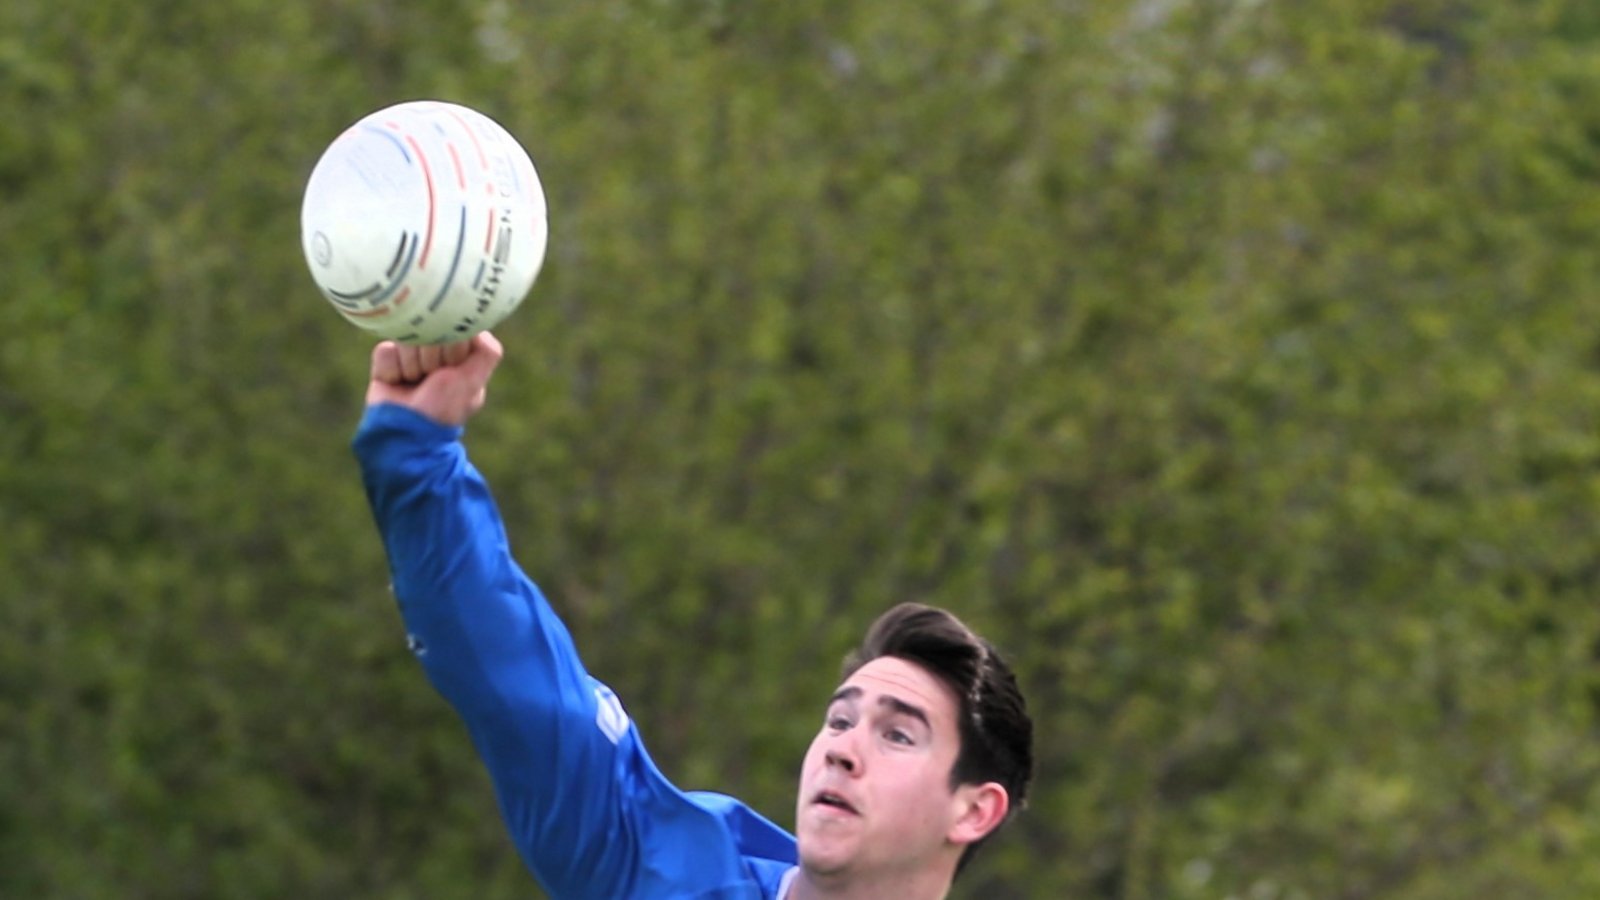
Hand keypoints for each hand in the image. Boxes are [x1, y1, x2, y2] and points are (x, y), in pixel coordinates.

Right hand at [366, 332, 503, 425]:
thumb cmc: (442, 410)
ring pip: (405, 340)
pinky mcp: (387, 361)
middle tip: (431, 381)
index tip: (451, 371)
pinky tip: (396, 384)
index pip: (453, 329)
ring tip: (413, 385)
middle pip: (428, 332)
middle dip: (430, 360)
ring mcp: (410, 354)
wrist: (406, 434)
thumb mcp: (472, 381)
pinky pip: (385, 351)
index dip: (452, 350)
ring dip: (410, 367)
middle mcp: (436, 350)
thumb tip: (477, 327)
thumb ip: (486, 353)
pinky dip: (391, 371)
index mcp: (460, 354)